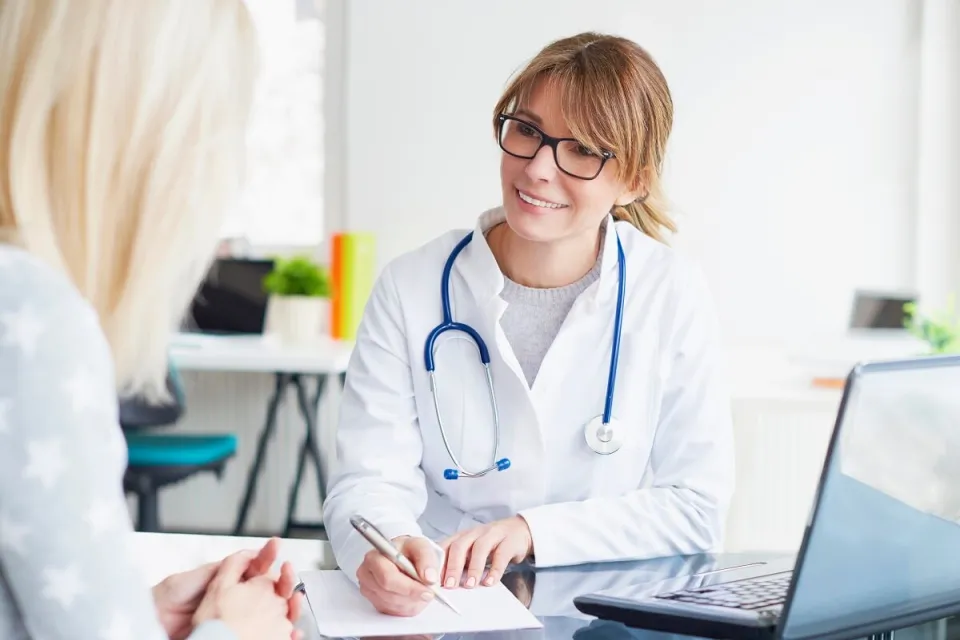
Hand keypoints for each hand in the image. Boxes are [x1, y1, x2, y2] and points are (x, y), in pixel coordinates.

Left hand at [156, 538, 301, 639]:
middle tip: (290, 575)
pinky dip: (275, 631)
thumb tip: (246, 554)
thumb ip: (220, 568)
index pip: (253, 565)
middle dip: (282, 582)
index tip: (276, 546)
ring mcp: (234, 616)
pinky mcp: (233, 632)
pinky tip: (285, 631)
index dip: (266, 556)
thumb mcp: (191, 577)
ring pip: (267, 611)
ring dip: (283, 607)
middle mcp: (233, 598)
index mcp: (226, 580)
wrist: (152, 623)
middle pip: (266, 589)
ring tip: (294, 602)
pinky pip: (258, 632)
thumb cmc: (166, 598)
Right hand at [357, 535, 440, 616]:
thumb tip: (429, 577)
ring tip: (420, 589)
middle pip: (390, 594)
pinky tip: (412, 595)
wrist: (406, 560)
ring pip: (393, 605)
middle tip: (428, 593)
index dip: (409, 587)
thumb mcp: (421, 547)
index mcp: (375, 557)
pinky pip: (393, 611)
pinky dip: (407, 606)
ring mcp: (369, 590)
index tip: (427, 590)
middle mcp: (367, 573)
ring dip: (411, 601)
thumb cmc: (409, 551)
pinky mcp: (374, 602)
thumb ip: (426, 559)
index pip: (388, 577)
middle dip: (412, 595)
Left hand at [440, 516, 531, 588]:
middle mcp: (475, 533)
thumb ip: (460, 562)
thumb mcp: (472, 550)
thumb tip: (444, 583)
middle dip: (453, 566)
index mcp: (462, 536)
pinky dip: (495, 570)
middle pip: (460, 546)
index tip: (432, 581)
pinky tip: (490, 582)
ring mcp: (492, 535)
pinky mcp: (509, 541)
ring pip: (480, 548)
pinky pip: (501, 554)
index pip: (445, 546)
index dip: (437, 563)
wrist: (520, 530)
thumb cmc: (491, 544)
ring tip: (469, 585)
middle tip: (449, 585)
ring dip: (473, 568)